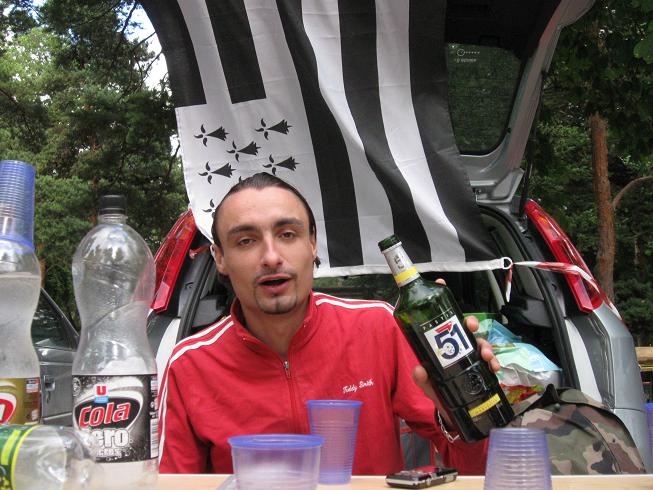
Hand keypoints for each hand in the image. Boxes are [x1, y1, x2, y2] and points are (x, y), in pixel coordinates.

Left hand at [412, 279, 500, 414]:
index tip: (441, 284)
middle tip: (471, 325)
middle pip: (465, 326)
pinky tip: (494, 367)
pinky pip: (490, 361)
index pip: (441, 318)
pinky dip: (494, 362)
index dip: (441, 299)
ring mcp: (471, 357)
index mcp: (441, 344)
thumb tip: (420, 370)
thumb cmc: (437, 392)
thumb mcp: (426, 384)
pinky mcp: (482, 370)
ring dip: (485, 344)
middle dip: (470, 322)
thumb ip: (421, 378)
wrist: (453, 413)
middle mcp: (457, 347)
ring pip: (480, 341)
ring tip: (485, 353)